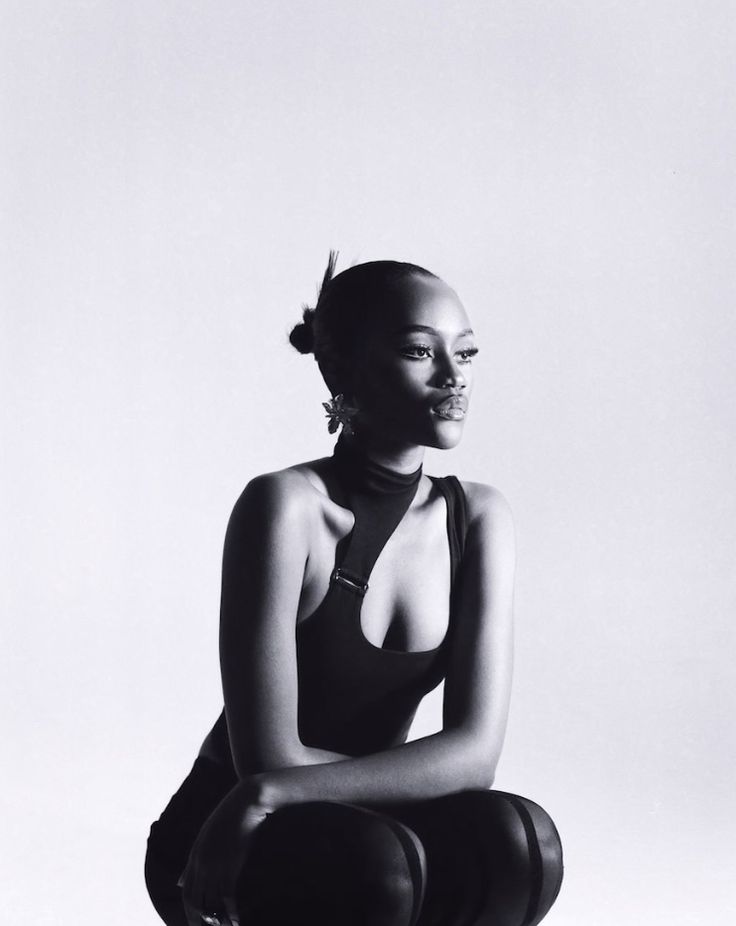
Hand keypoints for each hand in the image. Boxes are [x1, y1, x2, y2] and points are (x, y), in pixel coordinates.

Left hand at [179, 790, 268, 925]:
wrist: (246, 801)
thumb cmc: (228, 817)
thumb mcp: (205, 837)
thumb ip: (192, 862)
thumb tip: (179, 883)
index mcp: (194, 856)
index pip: (186, 893)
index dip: (190, 912)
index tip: (198, 924)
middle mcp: (201, 863)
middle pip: (195, 902)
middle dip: (200, 921)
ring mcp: (215, 864)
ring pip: (210, 902)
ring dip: (217, 920)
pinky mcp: (230, 863)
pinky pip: (227, 895)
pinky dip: (230, 911)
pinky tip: (236, 920)